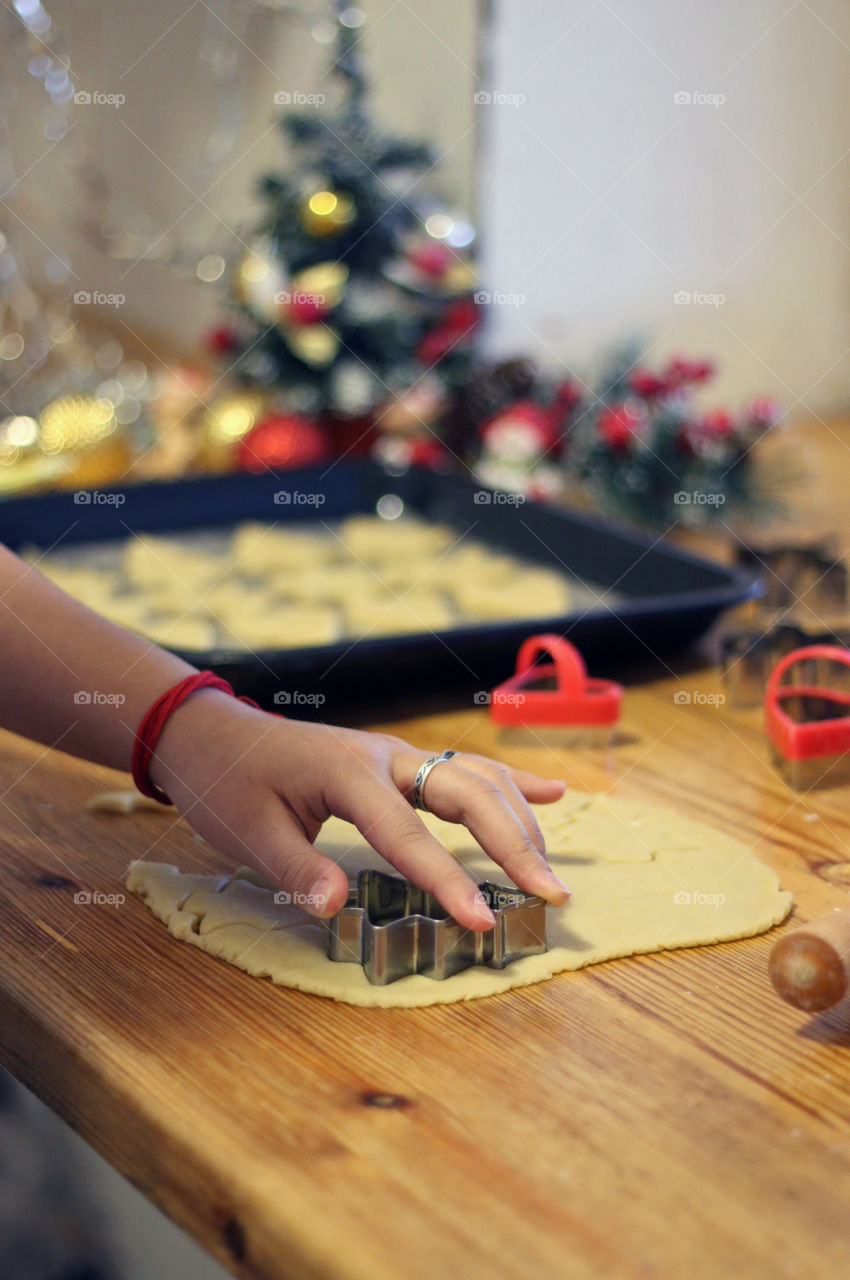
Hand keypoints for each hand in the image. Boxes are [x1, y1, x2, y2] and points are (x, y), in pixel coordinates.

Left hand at [148, 691, 569, 930]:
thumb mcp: (247, 832)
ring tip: (550, 867)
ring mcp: (399, 753)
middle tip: (552, 894)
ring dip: (520, 817)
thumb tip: (337, 906)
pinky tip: (555, 792)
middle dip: (515, 844)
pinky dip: (513, 780)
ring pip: (477, 776)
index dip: (447, 879)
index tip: (481, 921)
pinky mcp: (402, 759)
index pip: (407, 833)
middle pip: (467, 792)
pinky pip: (468, 765)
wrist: (215, 734)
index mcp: (347, 772)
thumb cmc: (229, 783)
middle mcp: (385, 755)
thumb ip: (295, 867)